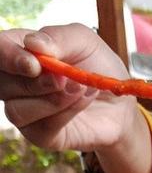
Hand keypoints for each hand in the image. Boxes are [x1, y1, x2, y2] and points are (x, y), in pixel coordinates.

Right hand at [0, 23, 137, 151]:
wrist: (119, 102)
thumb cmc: (97, 67)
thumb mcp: (84, 41)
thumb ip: (58, 37)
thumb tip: (32, 43)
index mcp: (19, 52)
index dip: (8, 57)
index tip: (34, 64)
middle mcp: (14, 83)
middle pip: (3, 84)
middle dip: (36, 83)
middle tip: (65, 78)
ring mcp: (24, 111)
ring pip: (17, 110)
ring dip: (53, 100)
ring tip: (80, 88)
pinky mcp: (39, 135)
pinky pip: (42, 127)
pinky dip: (65, 113)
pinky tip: (82, 100)